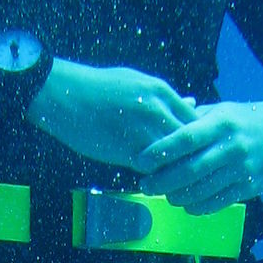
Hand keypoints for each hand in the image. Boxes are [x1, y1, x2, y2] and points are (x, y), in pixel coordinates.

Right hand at [28, 58, 192, 169]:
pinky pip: (151, 169)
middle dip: (193, 157)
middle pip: (192, 141)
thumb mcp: (137, 82)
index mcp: (161, 91)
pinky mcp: (126, 149)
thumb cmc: (98, 87)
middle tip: (190, 170)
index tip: (195, 150)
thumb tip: (191, 103)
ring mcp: (142, 130)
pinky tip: (150, 180)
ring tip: (173, 179)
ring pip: (174, 158)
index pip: (196, 120)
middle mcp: (157, 110)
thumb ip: (166, 97)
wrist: (64, 94)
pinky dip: (154, 177)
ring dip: (174, 170)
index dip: (199, 138)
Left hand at [139, 97, 262, 212]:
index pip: (185, 139)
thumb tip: (156, 127)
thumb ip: (190, 120)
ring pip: (202, 190)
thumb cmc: (242, 120)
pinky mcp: (249, 187)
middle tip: (145, 185)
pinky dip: (198, 206)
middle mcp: (232, 146)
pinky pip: (218, 202)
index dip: (160, 152)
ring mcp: (242, 169)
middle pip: (190, 169)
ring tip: (165, 195)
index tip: (140, 161)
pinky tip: (186, 203)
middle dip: (163, 181)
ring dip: (178, 196)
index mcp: (221, 124)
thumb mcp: (220, 111)